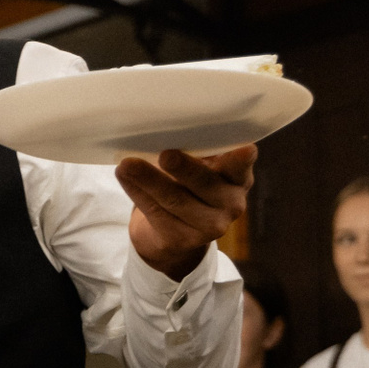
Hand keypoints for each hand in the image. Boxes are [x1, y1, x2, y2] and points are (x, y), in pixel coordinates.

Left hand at [117, 146, 255, 280]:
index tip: (244, 149)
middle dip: (184, 168)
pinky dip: (137, 192)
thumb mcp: (200, 166)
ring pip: (175, 199)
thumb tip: (165, 128)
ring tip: (127, 164)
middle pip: (204, 183)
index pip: (241, 167)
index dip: (241, 159)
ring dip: (148, 179)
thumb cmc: (188, 183)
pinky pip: (155, 212)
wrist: (174, 230)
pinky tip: (124, 177)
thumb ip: (196, 151)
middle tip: (166, 154)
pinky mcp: (182, 239)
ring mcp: (209, 226)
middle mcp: (230, 203)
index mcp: (238, 178)